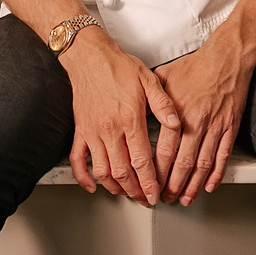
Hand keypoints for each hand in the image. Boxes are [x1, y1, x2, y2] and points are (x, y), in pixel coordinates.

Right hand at [60, 27, 179, 205]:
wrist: (90, 56)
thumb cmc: (118, 66)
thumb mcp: (149, 79)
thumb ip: (164, 104)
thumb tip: (178, 123)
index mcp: (129, 119)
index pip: (141, 161)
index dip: (150, 182)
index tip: (155, 193)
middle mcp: (109, 130)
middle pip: (122, 172)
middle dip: (135, 191)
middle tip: (144, 199)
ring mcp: (92, 132)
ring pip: (102, 171)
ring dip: (114, 187)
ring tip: (126, 193)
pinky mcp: (80, 130)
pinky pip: (77, 160)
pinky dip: (84, 177)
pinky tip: (93, 185)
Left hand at [153, 37, 252, 205]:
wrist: (227, 57)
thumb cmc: (196, 65)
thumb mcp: (164, 77)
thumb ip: (150, 99)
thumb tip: (134, 115)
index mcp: (178, 111)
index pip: (164, 150)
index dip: (156, 171)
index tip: (150, 182)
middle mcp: (197, 121)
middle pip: (183, 163)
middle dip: (172, 185)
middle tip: (164, 197)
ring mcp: (215, 125)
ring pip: (203, 164)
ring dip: (193, 185)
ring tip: (184, 198)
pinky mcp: (230, 126)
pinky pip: (223, 155)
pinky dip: (217, 174)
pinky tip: (210, 185)